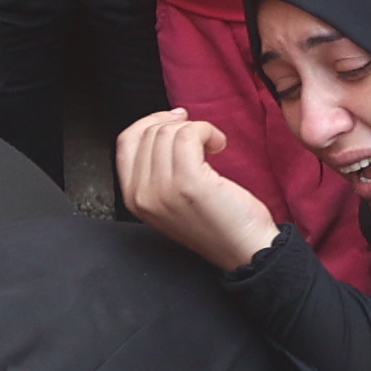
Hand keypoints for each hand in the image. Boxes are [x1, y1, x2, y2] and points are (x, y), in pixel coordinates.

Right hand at [113, 106, 284, 270]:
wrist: (245, 249)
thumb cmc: (217, 222)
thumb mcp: (171, 198)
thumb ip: (157, 168)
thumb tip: (165, 124)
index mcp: (133, 198)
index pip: (125, 141)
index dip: (151, 122)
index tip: (177, 121)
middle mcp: (142, 195)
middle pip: (149, 133)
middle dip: (179, 127)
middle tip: (202, 138)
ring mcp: (162, 189)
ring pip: (168, 132)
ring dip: (196, 129)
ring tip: (212, 145)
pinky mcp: (188, 182)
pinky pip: (189, 134)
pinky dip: (207, 131)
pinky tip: (219, 144)